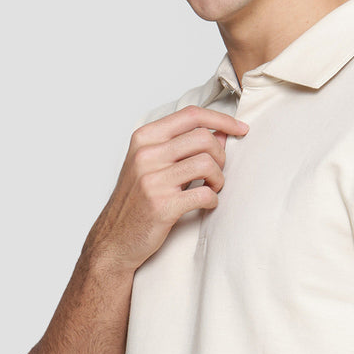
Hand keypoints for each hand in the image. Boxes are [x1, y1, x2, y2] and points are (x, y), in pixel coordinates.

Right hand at [90, 105, 249, 272]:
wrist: (114, 238)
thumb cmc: (135, 201)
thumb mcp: (151, 164)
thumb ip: (181, 146)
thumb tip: (220, 133)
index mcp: (144, 139)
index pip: (191, 115)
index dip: (222, 120)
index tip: (240, 128)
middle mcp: (146, 155)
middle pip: (204, 138)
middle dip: (221, 155)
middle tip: (217, 171)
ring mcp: (153, 180)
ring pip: (207, 164)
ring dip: (219, 179)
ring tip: (212, 188)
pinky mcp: (162, 206)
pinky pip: (204, 194)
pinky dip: (213, 200)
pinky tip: (206, 204)